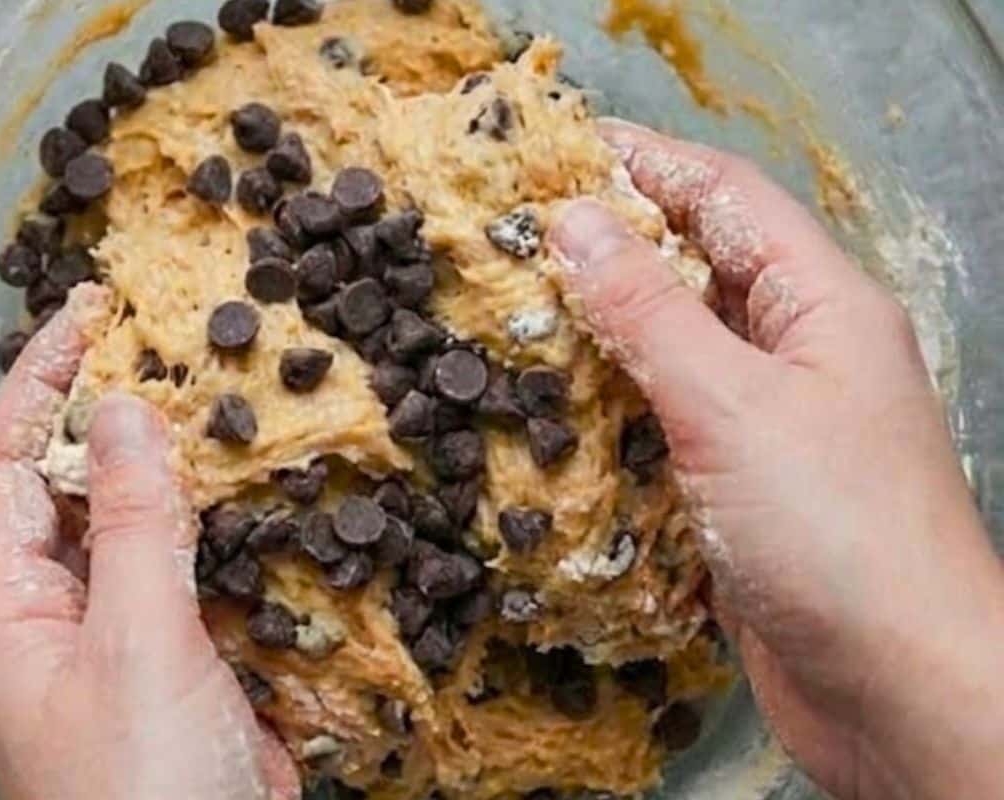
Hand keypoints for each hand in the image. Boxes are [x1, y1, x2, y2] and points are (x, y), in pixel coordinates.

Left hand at [0, 285, 298, 799]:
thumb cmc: (144, 794)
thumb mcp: (139, 649)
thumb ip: (135, 529)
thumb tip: (126, 411)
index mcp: (14, 614)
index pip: (0, 467)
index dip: (34, 383)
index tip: (85, 314)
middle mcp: (61, 619)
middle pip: (67, 488)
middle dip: (106, 411)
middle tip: (163, 344)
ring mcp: (128, 641)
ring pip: (139, 527)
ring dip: (176, 467)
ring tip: (220, 403)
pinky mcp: (189, 662)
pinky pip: (198, 572)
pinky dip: (228, 528)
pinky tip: (267, 500)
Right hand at [552, 122, 1003, 799]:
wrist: (897, 694)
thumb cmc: (837, 534)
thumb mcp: (732, 406)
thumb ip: (647, 313)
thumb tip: (573, 221)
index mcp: (820, 304)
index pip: (725, 197)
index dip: (644, 164)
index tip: (552, 152)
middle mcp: (798, 352)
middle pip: (696, 269)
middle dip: (611, 249)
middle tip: (511, 238)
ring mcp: (768, 424)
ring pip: (673, 351)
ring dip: (601, 335)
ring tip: (512, 315)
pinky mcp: (737, 488)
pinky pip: (665, 425)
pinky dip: (611, 413)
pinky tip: (551, 414)